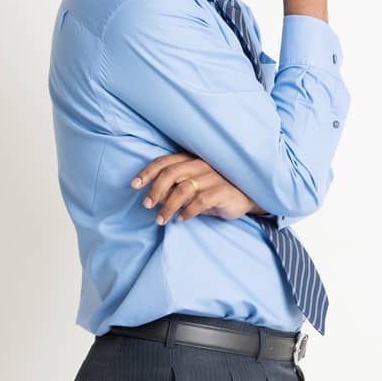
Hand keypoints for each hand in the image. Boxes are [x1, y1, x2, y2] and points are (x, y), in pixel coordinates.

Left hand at [130, 152, 267, 222]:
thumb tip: (153, 198)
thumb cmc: (215, 191)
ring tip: (161, 220)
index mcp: (191, 160)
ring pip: (184, 188)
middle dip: (155, 190)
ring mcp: (213, 177)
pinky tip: (182, 219)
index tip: (134, 185)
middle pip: (171, 173)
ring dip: (169, 205)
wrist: (248, 196)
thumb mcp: (193, 188)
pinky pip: (202, 201)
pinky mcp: (224, 191)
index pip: (165, 162)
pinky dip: (189, 211)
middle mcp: (201, 165)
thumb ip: (174, 190)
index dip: (147, 172)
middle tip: (146, 206)